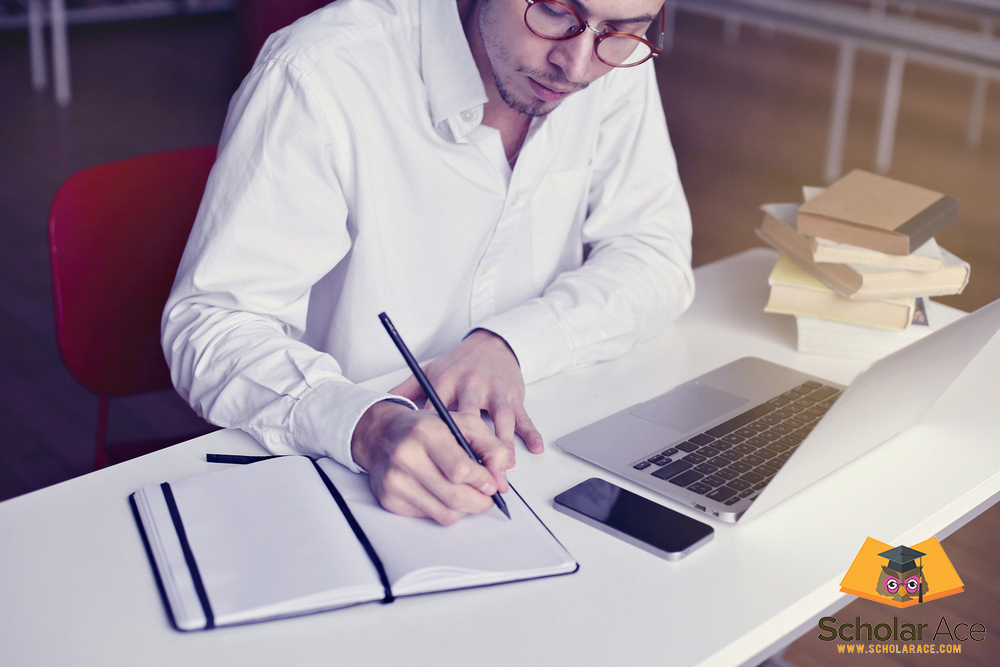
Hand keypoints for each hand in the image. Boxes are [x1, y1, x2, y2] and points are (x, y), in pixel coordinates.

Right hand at [351, 400, 509, 524]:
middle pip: (455, 496)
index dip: (483, 480)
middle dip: (480, 501)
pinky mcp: (389, 500)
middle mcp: (405, 456)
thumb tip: (501, 481)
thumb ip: (492, 447)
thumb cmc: (426, 429)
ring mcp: (394, 480)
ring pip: (445, 513)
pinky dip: (445, 510)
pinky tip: (443, 493)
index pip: (461, 469)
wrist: (383, 435)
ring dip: (465, 509)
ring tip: (467, 493)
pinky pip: (430, 517)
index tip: (491, 482)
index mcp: (425, 431)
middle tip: (487, 496)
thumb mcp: (464, 424)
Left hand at [390, 329, 544, 466]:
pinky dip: (530, 432)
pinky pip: (524, 416)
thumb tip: (378, 405)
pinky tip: (534, 448)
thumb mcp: (429, 372)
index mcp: (446, 383)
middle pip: (472, 420)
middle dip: (473, 448)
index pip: (439, 414)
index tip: (433, 463)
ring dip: (503, 445)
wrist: (491, 344)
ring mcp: (495, 391)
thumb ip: (404, 391)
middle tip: (473, 474)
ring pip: (501, 420)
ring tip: (504, 469)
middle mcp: (471, 386)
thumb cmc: (458, 364)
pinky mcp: (514, 395)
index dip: (436, 439)